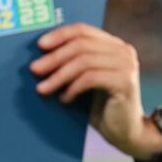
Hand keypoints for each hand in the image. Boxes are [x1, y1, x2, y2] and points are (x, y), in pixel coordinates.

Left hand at [30, 23, 161, 158]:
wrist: (125, 132)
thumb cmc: (101, 106)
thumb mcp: (85, 79)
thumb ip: (73, 63)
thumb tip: (41, 56)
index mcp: (114, 45)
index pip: (83, 30)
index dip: (60, 35)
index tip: (40, 45)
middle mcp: (123, 51)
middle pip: (81, 44)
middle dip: (54, 57)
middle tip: (35, 69)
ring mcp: (127, 65)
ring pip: (84, 61)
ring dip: (59, 75)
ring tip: (43, 88)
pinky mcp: (125, 82)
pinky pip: (90, 78)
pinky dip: (73, 88)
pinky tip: (64, 99)